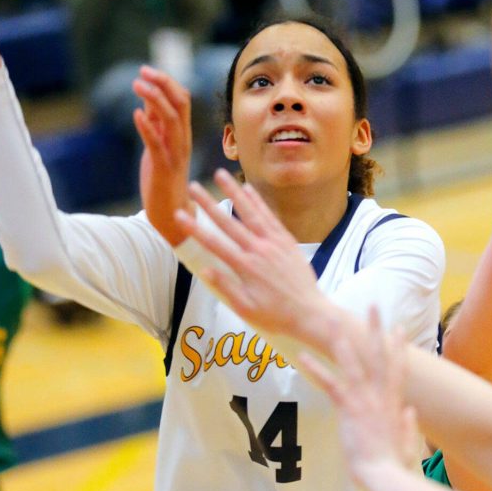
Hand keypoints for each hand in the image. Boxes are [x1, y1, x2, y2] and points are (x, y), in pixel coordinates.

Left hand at [133, 66, 193, 245]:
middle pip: (180, 103)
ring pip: (171, 119)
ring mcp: (175, 154)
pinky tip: (136, 114)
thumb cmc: (163, 179)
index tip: (146, 71)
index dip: (166, 82)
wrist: (171, 214)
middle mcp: (183, 140)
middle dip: (163, 83)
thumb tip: (149, 100)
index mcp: (182, 134)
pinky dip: (147, 127)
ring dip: (154, 99)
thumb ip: (157, 124)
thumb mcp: (159, 146)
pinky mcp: (163, 168)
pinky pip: (157, 144)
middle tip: (142, 71)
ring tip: (137, 85)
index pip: (182, 99)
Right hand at [173, 168, 330, 340]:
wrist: (311, 314)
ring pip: (250, 212)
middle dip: (208, 203)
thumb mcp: (246, 309)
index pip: (214, 243)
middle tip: (193, 186)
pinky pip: (270, 217)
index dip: (194, 228)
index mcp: (245, 267)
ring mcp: (274, 243)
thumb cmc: (277, 316)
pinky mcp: (286, 241)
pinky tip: (248, 189)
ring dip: (234, 192)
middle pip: (229, 222)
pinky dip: (258, 202)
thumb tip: (205, 269)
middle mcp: (258, 250)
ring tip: (220, 174)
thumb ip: (226, 287)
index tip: (180, 214)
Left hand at [299, 309, 420, 484]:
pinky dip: (316, 369)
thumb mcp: (408, 444)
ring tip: (331, 320)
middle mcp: (381, 396)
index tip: (398, 328)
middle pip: (378, 356)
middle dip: (374, 329)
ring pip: (352, 363)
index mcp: (394, 403)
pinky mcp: (350, 408)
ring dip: (341, 340)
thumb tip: (411, 411)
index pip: (397, 369)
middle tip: (373, 306)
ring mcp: (365, 400)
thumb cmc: (394, 466)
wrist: (386, 476)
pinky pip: (331, 383)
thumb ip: (409, 426)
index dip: (397, 347)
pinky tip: (303, 357)